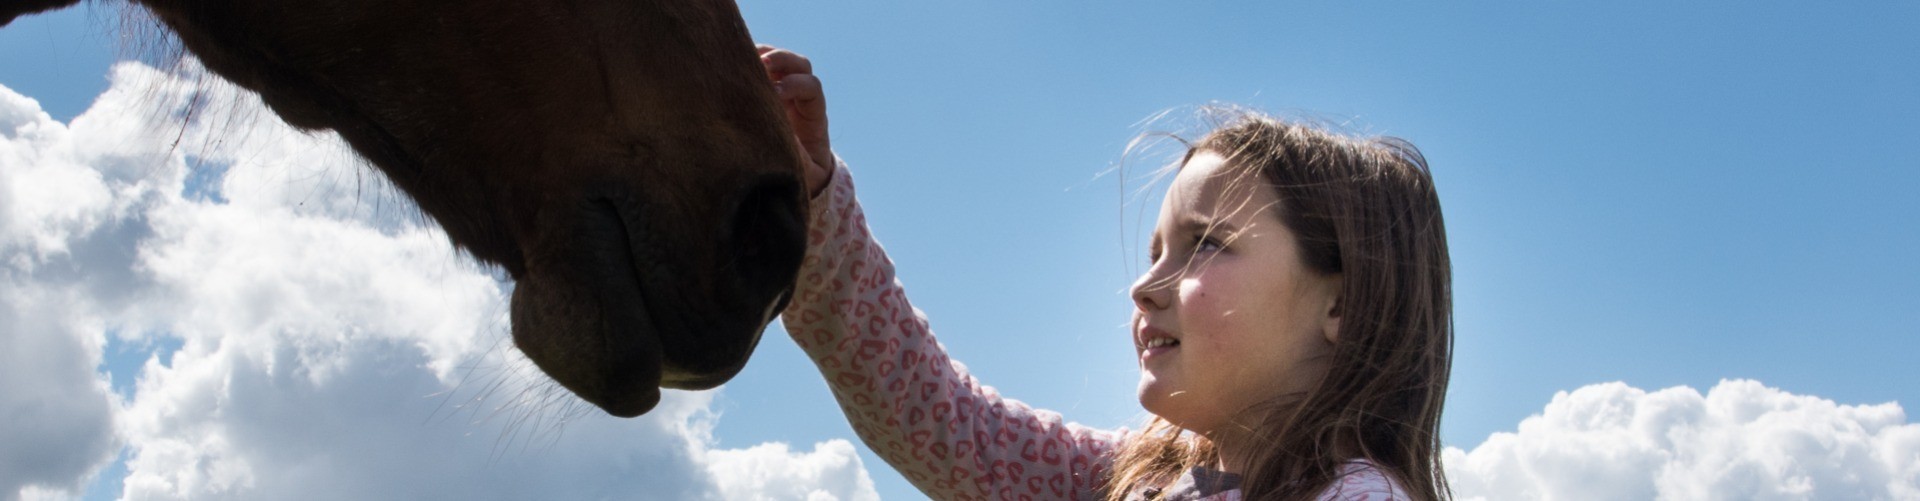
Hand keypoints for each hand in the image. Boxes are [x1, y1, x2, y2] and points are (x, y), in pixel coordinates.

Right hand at [757, 44, 831, 197]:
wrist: (795, 178)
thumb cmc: (799, 176)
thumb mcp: (800, 171)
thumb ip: (793, 156)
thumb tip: (777, 139)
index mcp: (814, 117)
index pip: (812, 89)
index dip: (795, 87)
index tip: (774, 95)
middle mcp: (801, 99)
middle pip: (801, 66)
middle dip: (783, 61)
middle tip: (762, 65)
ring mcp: (784, 91)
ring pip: (782, 61)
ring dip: (765, 54)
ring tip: (743, 57)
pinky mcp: (765, 91)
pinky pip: (762, 66)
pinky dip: (749, 59)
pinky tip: (730, 63)